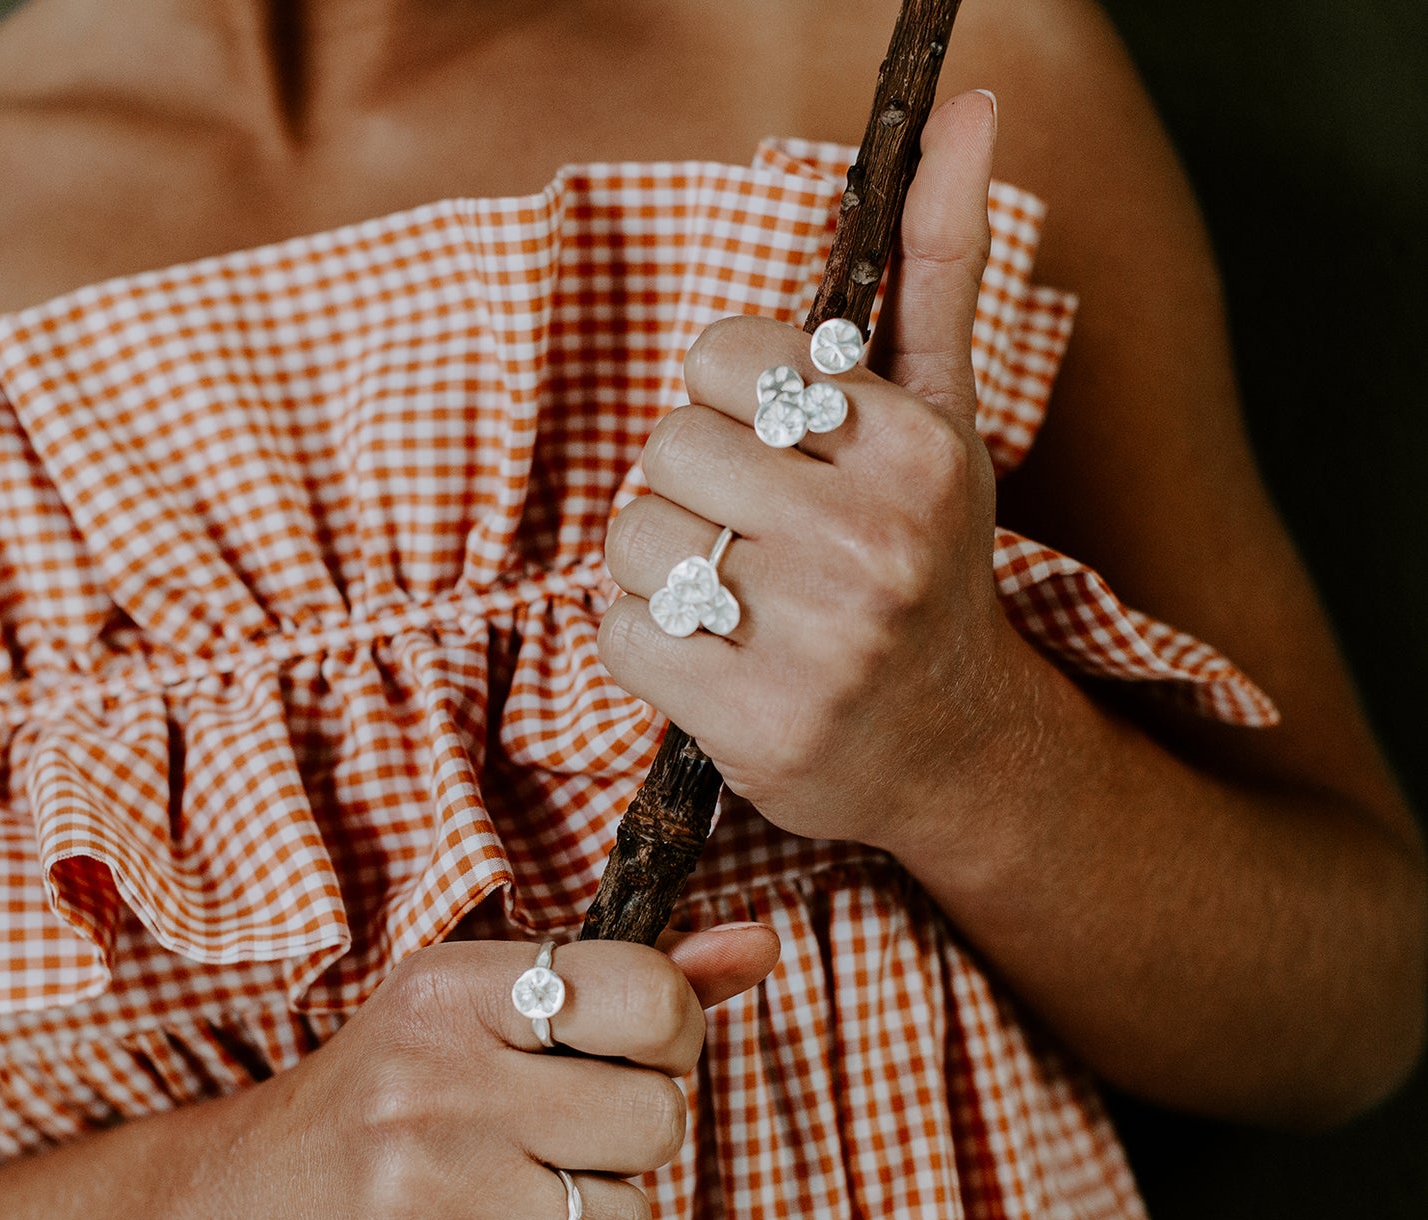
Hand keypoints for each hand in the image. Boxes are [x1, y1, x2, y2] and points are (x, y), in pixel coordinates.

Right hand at [209, 925, 777, 1219]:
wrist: (240, 1207)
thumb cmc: (398, 1088)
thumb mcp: (495, 1007)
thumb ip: (637, 978)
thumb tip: (761, 945)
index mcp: (460, 989)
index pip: (649, 997)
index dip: (676, 1036)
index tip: (641, 1052)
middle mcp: (437, 1080)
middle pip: (658, 1122)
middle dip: (633, 1140)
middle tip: (566, 1137)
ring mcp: (424, 1192)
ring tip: (519, 1202)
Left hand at [600, 92, 1022, 848]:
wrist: (951, 746)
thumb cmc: (929, 564)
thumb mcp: (946, 417)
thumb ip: (938, 266)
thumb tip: (968, 107)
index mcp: (915, 451)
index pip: (724, 356)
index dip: (731, 400)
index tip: (778, 448)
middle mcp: (872, 541)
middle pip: (666, 444)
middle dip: (692, 485)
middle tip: (755, 534)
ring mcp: (814, 640)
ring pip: (633, 537)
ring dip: (662, 566)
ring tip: (737, 599)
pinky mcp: (752, 720)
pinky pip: (617, 631)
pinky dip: (644, 642)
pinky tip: (713, 657)